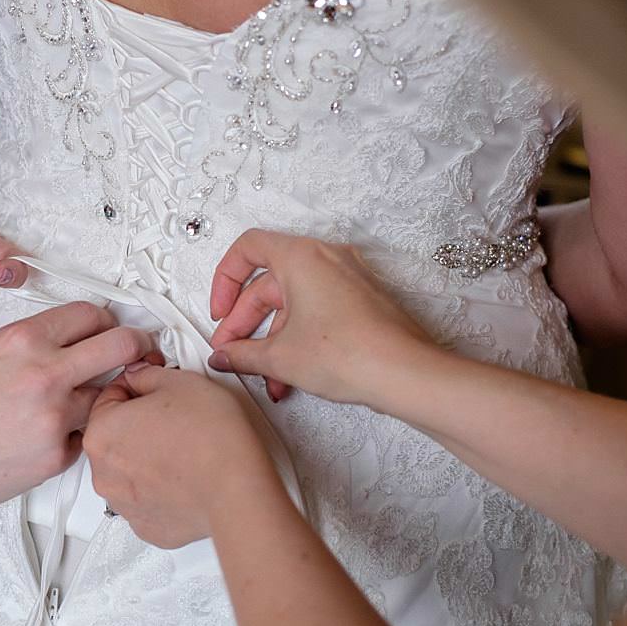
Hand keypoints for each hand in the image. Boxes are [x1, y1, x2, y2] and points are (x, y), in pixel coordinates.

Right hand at [0, 301, 156, 511]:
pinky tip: (40, 438)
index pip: (92, 315)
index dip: (104, 322)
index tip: (109, 330)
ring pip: (107, 398)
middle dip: (137, 347)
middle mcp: (44, 374)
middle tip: (141, 353)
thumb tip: (74, 339)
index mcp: (23, 340)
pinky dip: (70, 437)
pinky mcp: (55, 457)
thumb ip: (32, 344)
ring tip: (67, 406)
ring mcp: (54, 418)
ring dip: (97, 400)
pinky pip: (83, 438)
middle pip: (121, 347)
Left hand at [83, 364, 278, 548]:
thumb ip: (146, 375)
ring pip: (128, 470)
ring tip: (182, 450)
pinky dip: (159, 488)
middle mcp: (102, 472)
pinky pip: (145, 499)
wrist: (237, 490)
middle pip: (115, 436)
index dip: (135, 388)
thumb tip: (139, 376)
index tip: (153, 390)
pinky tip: (183, 477)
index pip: (108, 397)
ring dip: (146, 458)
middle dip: (139, 425)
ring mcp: (122, 502)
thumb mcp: (179, 382)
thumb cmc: (211, 439)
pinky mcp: (144, 525)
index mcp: (100, 432)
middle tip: (174, 420)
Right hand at [207, 229, 440, 405]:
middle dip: (245, 324)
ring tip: (265, 377)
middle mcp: (326, 258)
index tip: (219, 312)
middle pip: (269, 284)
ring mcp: (348, 278)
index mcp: (301, 256)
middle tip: (232, 354)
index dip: (224, 281)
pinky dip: (299, 338)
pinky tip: (290, 375)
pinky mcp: (362, 300)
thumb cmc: (349, 353)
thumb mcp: (279, 357)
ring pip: (294, 304)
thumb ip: (241, 353)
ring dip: (273, 340)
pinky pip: (317, 311)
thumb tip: (223, 356)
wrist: (406, 374)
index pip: (248, 248)